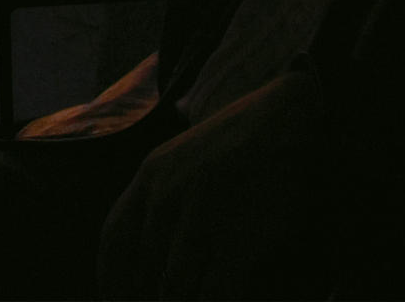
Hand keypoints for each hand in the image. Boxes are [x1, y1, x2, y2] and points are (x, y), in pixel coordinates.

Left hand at [97, 71, 331, 297]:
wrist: (291, 122)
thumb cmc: (245, 143)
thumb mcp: (188, 157)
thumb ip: (165, 192)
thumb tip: (154, 241)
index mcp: (151, 176)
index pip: (115, 237)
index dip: (113, 276)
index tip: (116, 296)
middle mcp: (167, 197)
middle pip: (144, 267)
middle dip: (147, 294)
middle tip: (160, 298)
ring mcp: (200, 218)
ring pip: (175, 286)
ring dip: (181, 298)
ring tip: (193, 297)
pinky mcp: (237, 240)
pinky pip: (214, 292)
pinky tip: (220, 300)